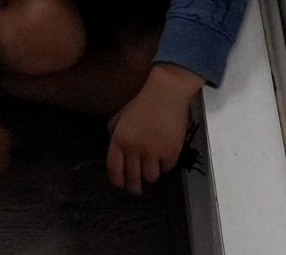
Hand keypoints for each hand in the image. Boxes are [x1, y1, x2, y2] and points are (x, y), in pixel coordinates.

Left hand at [106, 64, 200, 193]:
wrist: (166, 94)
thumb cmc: (143, 104)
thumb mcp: (121, 116)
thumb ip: (115, 134)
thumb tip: (117, 152)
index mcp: (119, 139)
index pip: (114, 169)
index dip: (117, 181)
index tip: (121, 185)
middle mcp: (134, 148)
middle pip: (133, 179)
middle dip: (134, 187)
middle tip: (137, 190)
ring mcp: (153, 152)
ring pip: (150, 177)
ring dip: (151, 173)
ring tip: (152, 165)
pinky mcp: (170, 153)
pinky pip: (166, 168)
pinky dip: (165, 164)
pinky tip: (164, 154)